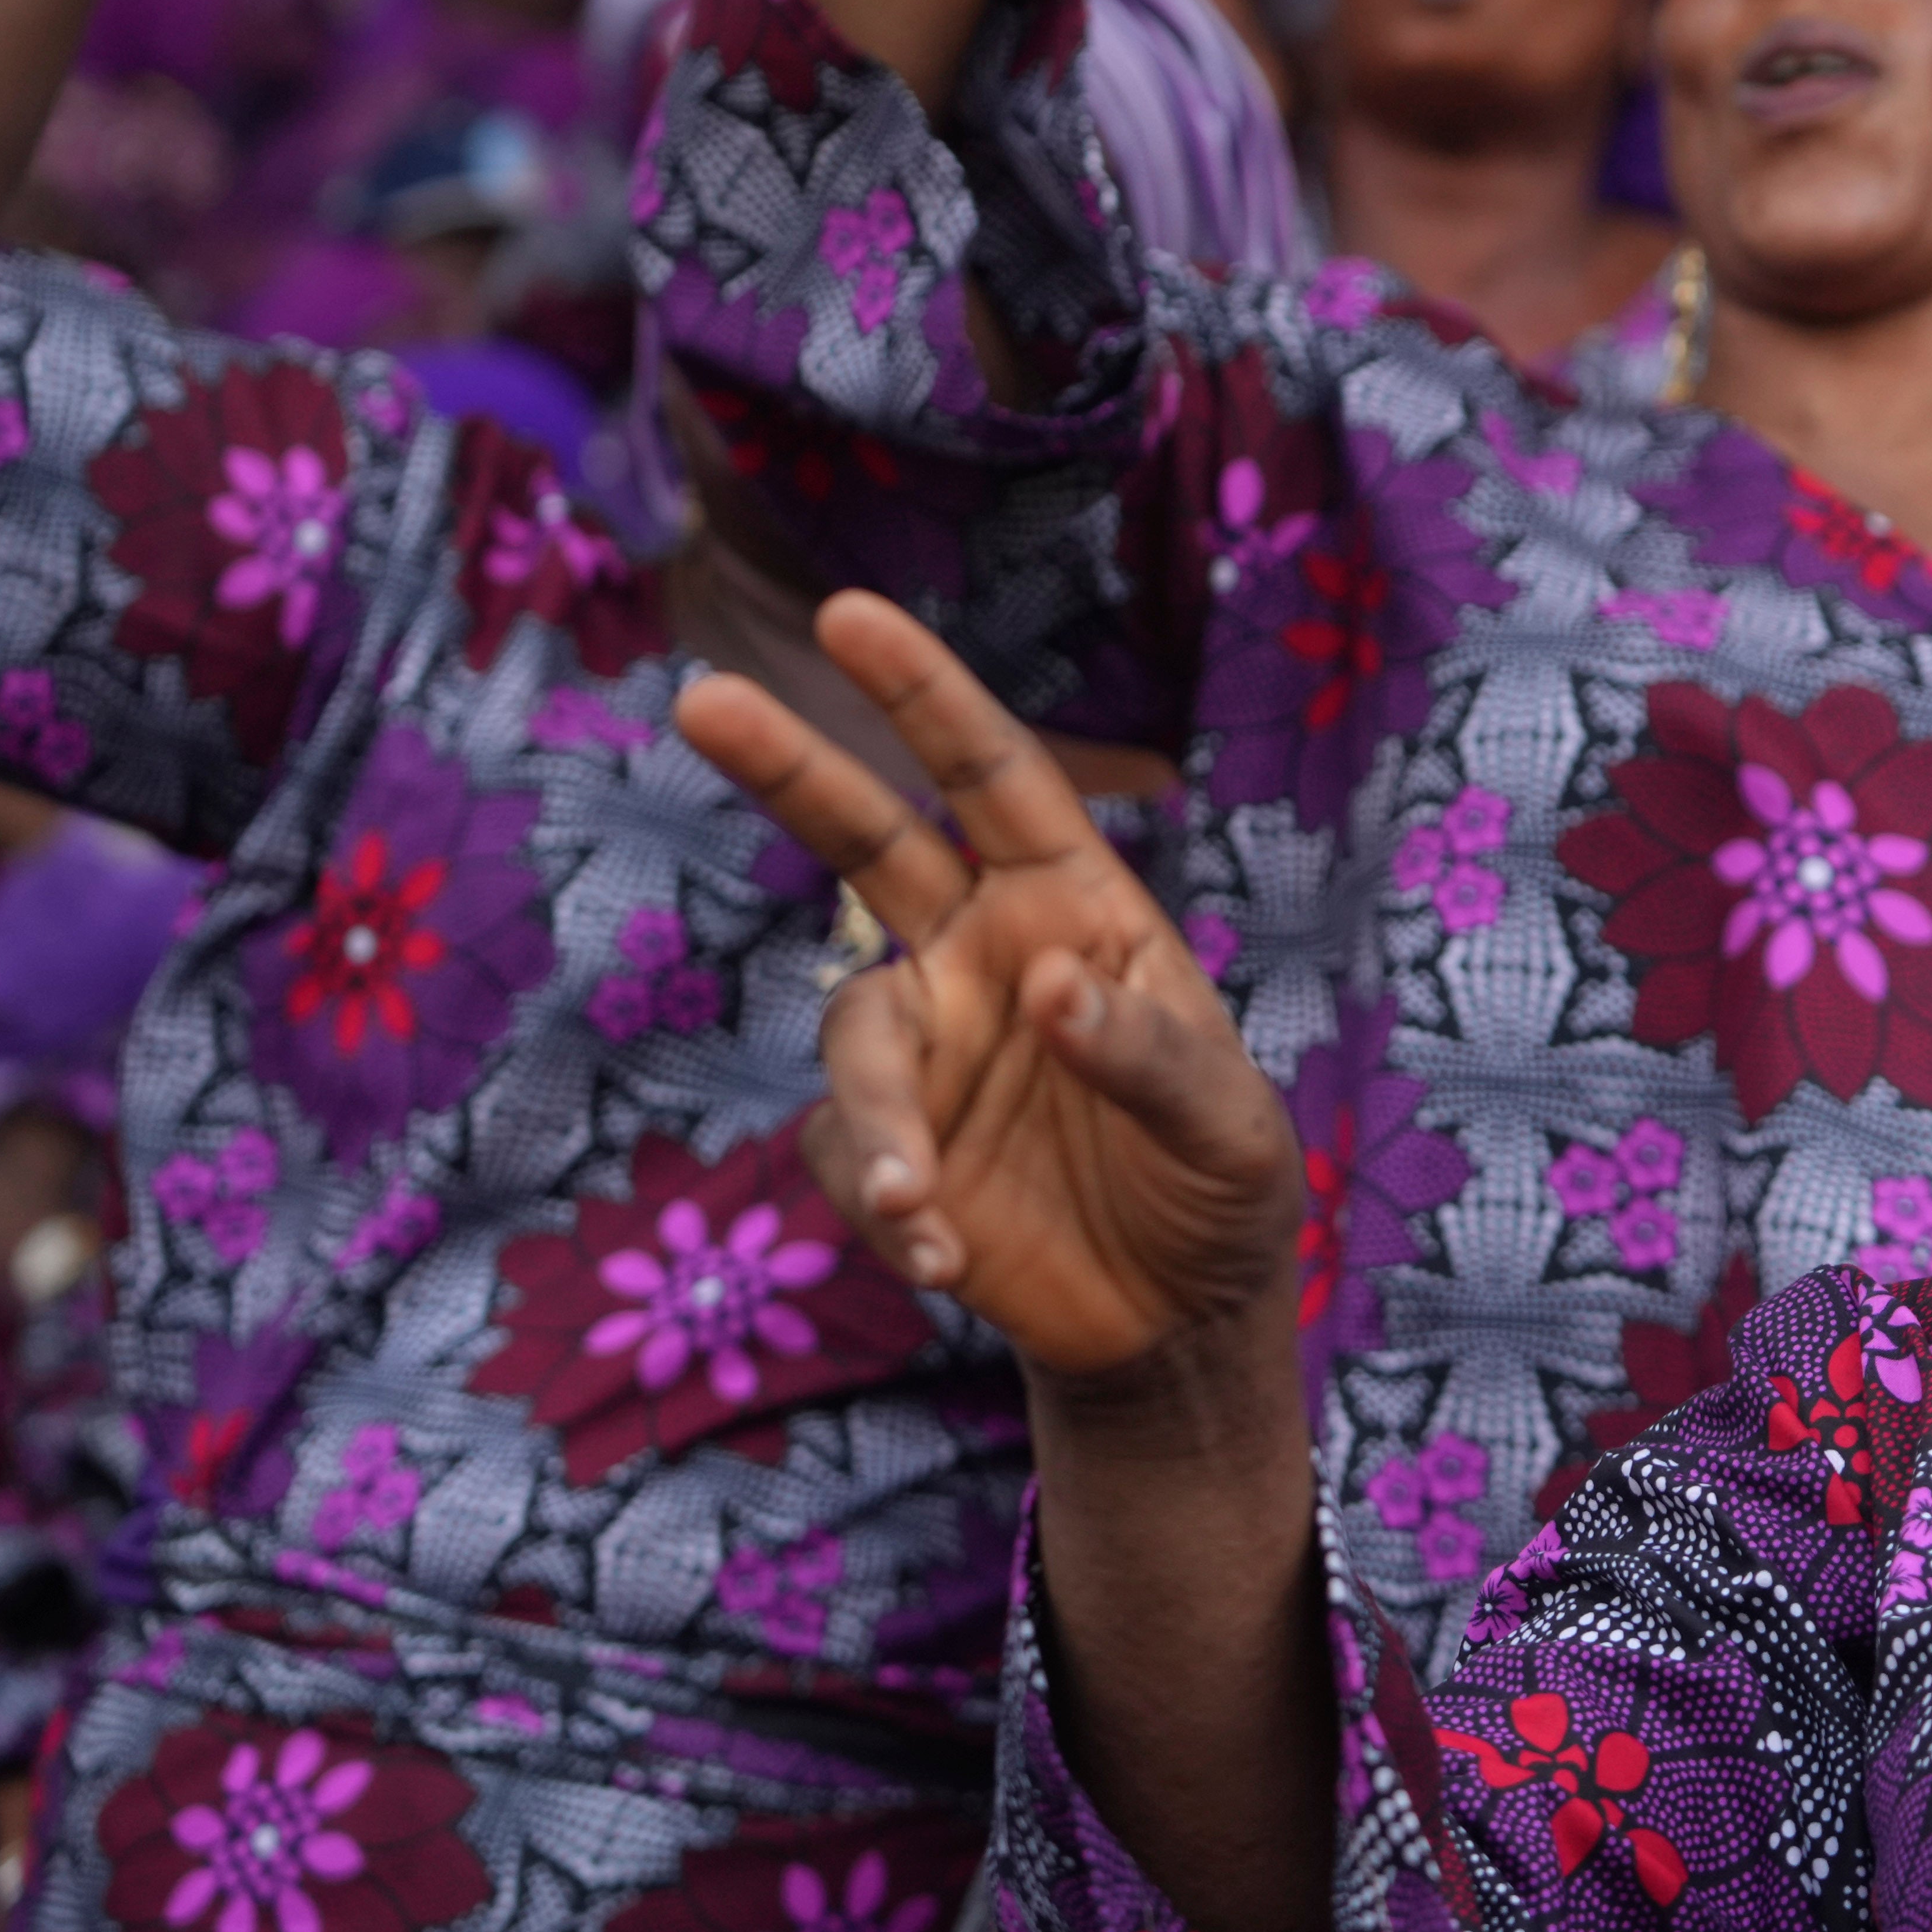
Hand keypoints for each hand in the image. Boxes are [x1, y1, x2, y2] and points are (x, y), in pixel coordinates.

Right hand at [675, 592, 1296, 1382]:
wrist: (1177, 1317)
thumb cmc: (1219, 1186)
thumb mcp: (1226, 1124)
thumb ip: (1150, 1054)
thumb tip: (1049, 983)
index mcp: (1076, 910)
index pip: (996, 779)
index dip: (925, 695)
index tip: (847, 614)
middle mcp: (983, 958)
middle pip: (869, 840)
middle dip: (791, 767)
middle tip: (705, 696)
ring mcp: (927, 1051)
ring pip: (853, 1038)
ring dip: (881, 1124)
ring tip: (923, 1205)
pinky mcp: (885, 1149)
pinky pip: (848, 1155)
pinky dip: (888, 1207)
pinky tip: (949, 1260)